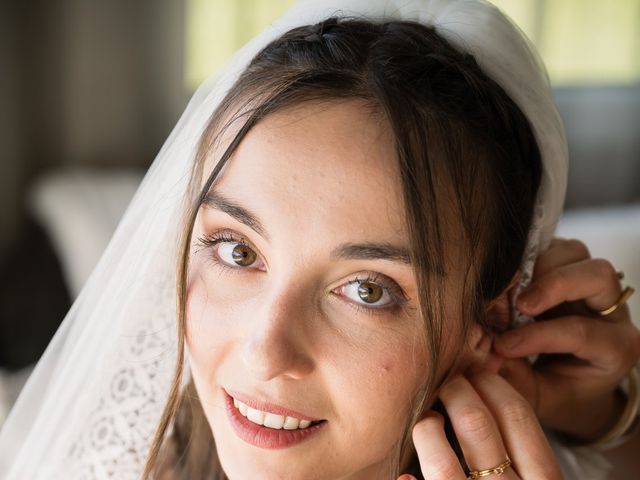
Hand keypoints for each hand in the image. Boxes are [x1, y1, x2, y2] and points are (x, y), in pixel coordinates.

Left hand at [398, 371, 562, 479]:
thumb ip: (520, 451)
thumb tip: (487, 391)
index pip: (518, 415)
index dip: (492, 384)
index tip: (475, 370)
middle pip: (479, 427)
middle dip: (455, 394)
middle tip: (445, 384)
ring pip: (443, 461)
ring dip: (427, 430)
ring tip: (425, 421)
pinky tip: (403, 478)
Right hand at [493, 237, 639, 440]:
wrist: (570, 384)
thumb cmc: (556, 392)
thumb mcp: (538, 397)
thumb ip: (514, 379)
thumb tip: (486, 353)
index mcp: (615, 348)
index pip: (581, 331)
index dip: (537, 337)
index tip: (502, 347)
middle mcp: (610, 311)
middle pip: (598, 276)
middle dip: (554, 285)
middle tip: (519, 304)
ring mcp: (590, 284)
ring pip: (576, 253)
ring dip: (539, 266)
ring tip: (512, 291)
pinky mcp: (568, 268)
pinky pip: (554, 248)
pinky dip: (528, 258)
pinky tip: (510, 279)